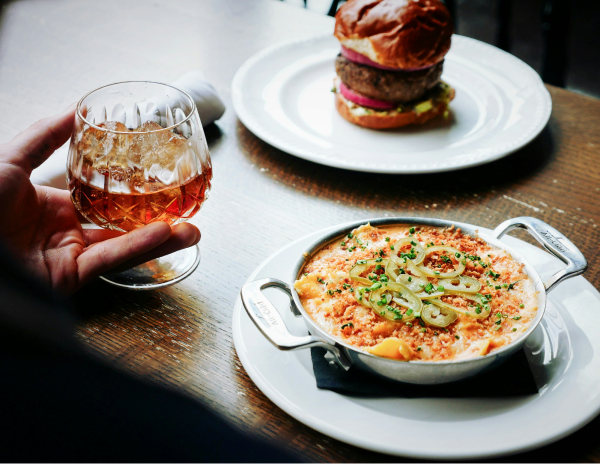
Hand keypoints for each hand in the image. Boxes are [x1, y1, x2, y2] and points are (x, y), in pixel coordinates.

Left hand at [0, 106, 200, 294]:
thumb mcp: (8, 160)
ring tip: (192, 229)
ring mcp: (68, 257)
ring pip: (123, 246)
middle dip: (158, 222)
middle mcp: (65, 235)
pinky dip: (139, 247)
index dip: (131, 194)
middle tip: (186, 210)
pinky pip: (110, 259)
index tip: (157, 183)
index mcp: (52, 209)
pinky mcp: (69, 278)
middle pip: (121, 227)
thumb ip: (43, 137)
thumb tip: (73, 111)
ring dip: (161, 239)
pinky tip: (165, 234)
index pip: (102, 200)